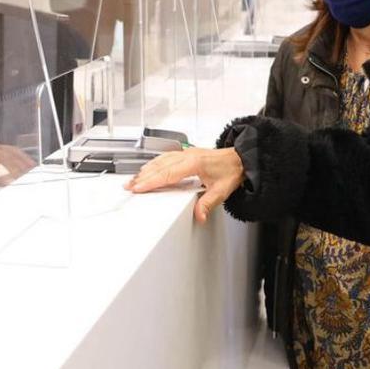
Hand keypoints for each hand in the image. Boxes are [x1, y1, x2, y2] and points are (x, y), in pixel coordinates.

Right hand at [125, 147, 244, 222]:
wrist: (240, 159)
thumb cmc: (231, 171)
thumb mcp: (222, 191)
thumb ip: (208, 204)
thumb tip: (199, 215)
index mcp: (194, 163)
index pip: (167, 173)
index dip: (151, 181)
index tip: (139, 187)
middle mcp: (187, 156)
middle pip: (159, 166)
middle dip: (143, 177)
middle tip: (129, 186)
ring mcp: (186, 153)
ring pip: (160, 160)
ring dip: (146, 170)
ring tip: (134, 180)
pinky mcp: (185, 154)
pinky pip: (165, 157)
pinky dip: (154, 164)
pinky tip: (148, 169)